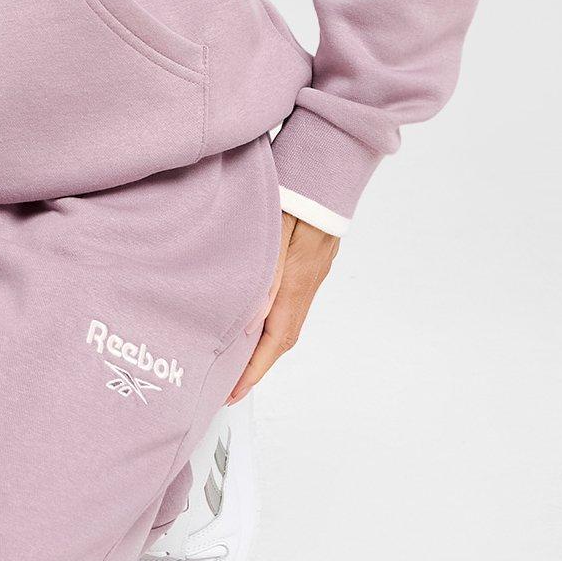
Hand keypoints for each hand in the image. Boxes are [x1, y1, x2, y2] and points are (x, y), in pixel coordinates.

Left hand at [226, 212, 339, 402]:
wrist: (329, 168)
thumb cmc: (299, 194)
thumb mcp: (274, 232)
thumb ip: (263, 278)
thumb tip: (249, 323)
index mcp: (297, 281)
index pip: (275, 340)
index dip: (254, 371)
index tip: (235, 392)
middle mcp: (308, 283)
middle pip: (283, 338)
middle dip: (259, 365)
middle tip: (233, 384)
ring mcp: (312, 275)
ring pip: (288, 321)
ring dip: (265, 344)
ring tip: (238, 358)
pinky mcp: (312, 264)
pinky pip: (292, 303)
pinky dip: (272, 320)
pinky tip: (255, 318)